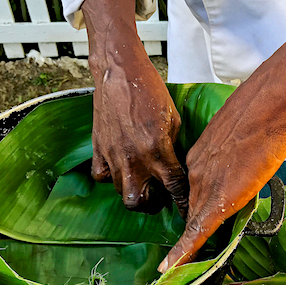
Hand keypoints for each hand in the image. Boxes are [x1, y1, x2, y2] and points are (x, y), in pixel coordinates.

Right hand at [82, 0, 188, 215]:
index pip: (175, 188)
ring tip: (142, 181)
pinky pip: (101, 177)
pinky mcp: (98, 149)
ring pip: (120, 192)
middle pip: (140, 203)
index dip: (183, 204)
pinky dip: (111, 177)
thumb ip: (174, 148)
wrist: (120, 72)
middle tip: (159, 196)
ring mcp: (113, 156)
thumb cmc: (151, 91)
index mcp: (158, 151)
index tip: (187, 212)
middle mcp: (134, 158)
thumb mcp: (173, 119)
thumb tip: (176, 167)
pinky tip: (120, 167)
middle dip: (152, 206)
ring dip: (133, 191)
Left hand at [157, 70, 285, 271]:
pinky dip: (184, 252)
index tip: (191, 223)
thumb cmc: (262, 111)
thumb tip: (246, 161)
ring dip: (186, 246)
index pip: (193, 190)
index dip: (195, 208)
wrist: (271, 103)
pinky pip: (198, 230)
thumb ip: (236, 152)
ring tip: (174, 268)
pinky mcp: (219, 198)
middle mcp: (195, 171)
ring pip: (192, 221)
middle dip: (188, 231)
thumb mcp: (240, 133)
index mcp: (199, 156)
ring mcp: (205, 184)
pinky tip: (172, 267)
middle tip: (179, 255)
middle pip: (190, 208)